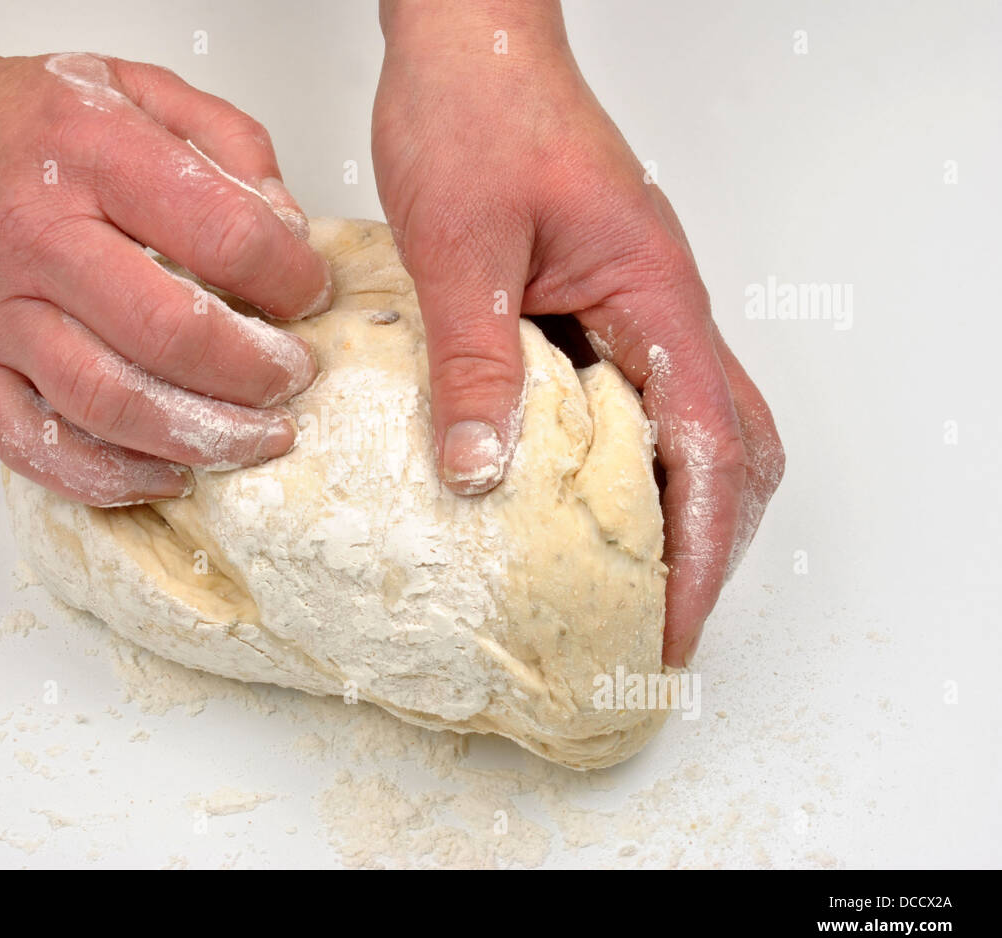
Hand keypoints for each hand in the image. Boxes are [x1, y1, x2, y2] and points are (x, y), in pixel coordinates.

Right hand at [0, 20, 330, 505]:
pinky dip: (106, 479)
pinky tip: (165, 476)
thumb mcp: (130, 84)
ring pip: (107, 403)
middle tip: (292, 378)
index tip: (309, 292)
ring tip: (257, 438)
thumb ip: (225, 142)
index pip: (222, 233)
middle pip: (170, 334)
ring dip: (200, 436)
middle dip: (255, 372)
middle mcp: (38, 236)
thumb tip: (287, 231)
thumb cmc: (10, 116)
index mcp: (90, 153)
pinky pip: (32, 445)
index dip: (290, 277)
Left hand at [372, 7, 783, 664]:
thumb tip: (481, 472)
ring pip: (692, 426)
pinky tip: (570, 494)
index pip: (708, 449)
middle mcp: (660, 305)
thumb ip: (475, 362)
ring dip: (673, 506)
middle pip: (730, 449)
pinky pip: (633, 398)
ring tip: (622, 579)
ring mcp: (635, 305)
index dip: (695, 552)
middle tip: (653, 619)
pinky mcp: (597, 302)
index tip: (668, 625)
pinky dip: (623, 461)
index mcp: (651, 295)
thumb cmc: (476, 111)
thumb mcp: (461, 248)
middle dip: (705, 544)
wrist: (469, 44)